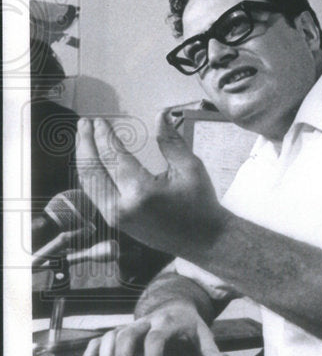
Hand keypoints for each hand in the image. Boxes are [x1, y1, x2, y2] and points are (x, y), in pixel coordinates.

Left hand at [75, 113, 227, 258]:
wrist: (204, 239)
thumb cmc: (200, 204)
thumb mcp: (190, 167)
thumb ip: (171, 141)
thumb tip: (161, 116)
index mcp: (141, 192)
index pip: (114, 157)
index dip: (105, 136)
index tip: (100, 122)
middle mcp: (122, 206)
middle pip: (92, 169)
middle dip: (86, 143)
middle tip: (84, 124)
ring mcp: (116, 217)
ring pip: (88, 183)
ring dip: (83, 159)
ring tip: (83, 139)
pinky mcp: (116, 222)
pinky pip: (95, 194)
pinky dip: (90, 176)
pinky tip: (91, 162)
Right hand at [81, 299, 227, 355]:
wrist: (175, 306)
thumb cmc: (188, 324)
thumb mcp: (202, 333)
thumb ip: (210, 349)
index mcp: (167, 322)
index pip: (157, 335)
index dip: (154, 353)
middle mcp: (146, 321)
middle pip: (128, 333)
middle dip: (123, 354)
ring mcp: (130, 325)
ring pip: (111, 334)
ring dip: (106, 355)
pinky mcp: (119, 331)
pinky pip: (99, 339)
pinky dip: (93, 352)